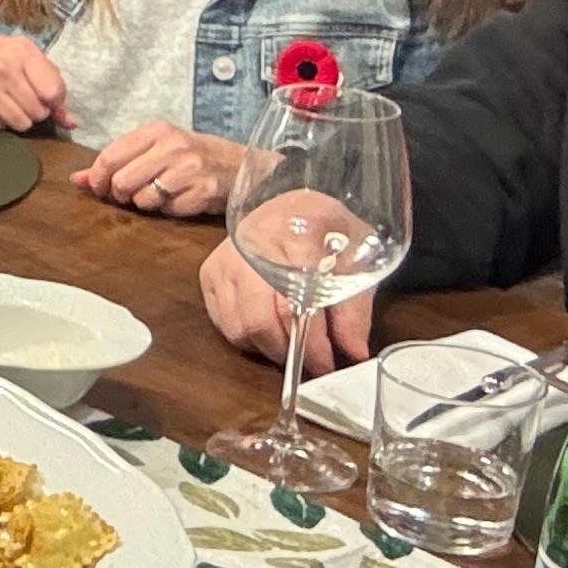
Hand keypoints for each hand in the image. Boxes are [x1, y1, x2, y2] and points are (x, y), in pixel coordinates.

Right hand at [0, 28, 67, 132]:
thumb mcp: (28, 59)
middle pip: (38, 112)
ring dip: (18, 118)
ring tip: (8, 102)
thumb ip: (54, 86)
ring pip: (20, 124)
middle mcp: (2, 67)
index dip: (54, 101)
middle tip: (22, 99)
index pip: (54, 92)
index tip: (45, 97)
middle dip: (35, 110)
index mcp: (23, 52)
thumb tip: (71, 123)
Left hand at [74, 121, 241, 218]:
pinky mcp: (201, 192)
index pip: (110, 156)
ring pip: (141, 199)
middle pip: (122, 181)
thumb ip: (116, 161)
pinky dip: (166, 210)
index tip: (100, 187)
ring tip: (158, 194)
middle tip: (128, 194)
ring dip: (143, 203)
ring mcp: (189, 169)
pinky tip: (178, 199)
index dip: (97, 178)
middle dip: (119, 194)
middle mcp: (173, 146)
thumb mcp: (155, 149)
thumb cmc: (191, 157)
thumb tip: (77, 179)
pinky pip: (165, 211)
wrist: (239, 166)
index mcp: (157, 130)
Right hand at [198, 202, 376, 370]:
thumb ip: (353, 308)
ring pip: (239, 327)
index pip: (293, 304)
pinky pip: (224, 323)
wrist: (292, 203)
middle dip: (289, 351)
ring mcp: (225, 261)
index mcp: (291, 237)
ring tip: (294, 345)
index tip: (327, 364)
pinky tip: (271, 330)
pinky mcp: (210, 273)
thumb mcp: (356, 259)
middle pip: (260, 321)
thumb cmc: (327, 229)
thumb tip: (354, 353)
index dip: (310, 343)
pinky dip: (249, 338)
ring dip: (269, 348)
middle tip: (313, 364)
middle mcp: (249, 248)